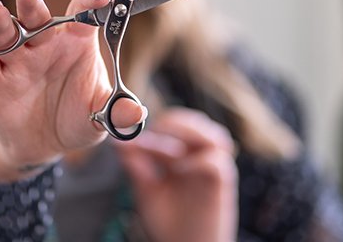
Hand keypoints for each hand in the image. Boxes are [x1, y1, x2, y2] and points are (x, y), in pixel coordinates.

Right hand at [0, 0, 144, 168]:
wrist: (44, 144)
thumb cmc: (78, 119)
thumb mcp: (101, 118)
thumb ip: (117, 112)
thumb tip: (138, 112)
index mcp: (76, 45)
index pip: (83, 16)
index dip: (89, 2)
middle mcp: (45, 46)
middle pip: (37, 18)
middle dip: (31, 3)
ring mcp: (18, 60)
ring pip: (7, 34)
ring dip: (1, 22)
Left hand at [117, 108, 238, 241]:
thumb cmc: (170, 222)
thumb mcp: (147, 190)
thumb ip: (137, 166)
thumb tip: (119, 142)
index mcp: (185, 154)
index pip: (175, 124)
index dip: (154, 125)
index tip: (130, 135)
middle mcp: (202, 157)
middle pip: (196, 121)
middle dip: (172, 123)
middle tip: (150, 137)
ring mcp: (215, 169)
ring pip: (214, 134)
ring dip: (189, 135)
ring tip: (167, 149)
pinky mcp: (223, 184)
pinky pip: (215, 161)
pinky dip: (196, 161)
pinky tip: (179, 169)